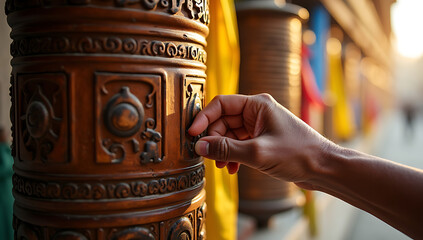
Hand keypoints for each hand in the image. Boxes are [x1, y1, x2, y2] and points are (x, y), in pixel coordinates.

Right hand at [188, 94, 331, 185]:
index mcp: (257, 105)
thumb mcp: (257, 153)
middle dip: (214, 139)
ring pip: (230, 134)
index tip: (191, 134)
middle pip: (223, 121)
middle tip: (208, 157)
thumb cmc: (297, 154)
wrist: (324, 168)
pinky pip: (239, 144)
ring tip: (221, 166)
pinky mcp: (262, 140)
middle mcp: (257, 112)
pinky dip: (233, 156)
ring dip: (223, 150)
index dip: (203, 118)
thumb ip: (226, 149)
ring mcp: (260, 126)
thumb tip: (199, 147)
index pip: (221, 105)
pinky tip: (232, 169)